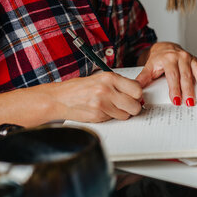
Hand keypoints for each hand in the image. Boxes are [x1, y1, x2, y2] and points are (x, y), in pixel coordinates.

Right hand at [0, 72, 143, 141]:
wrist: (59, 98)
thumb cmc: (79, 88)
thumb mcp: (100, 79)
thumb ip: (118, 84)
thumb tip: (136, 92)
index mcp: (109, 78)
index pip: (137, 89)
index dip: (137, 95)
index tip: (135, 96)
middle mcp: (107, 90)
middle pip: (135, 104)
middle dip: (133, 107)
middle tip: (128, 105)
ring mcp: (102, 104)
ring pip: (126, 114)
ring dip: (123, 113)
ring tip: (113, 108)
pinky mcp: (97, 115)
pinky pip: (114, 119)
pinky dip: (111, 117)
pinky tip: (103, 111)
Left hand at [135, 42, 196, 106]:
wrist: (163, 48)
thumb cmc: (157, 60)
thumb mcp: (148, 68)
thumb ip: (143, 79)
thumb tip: (137, 92)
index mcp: (168, 59)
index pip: (172, 76)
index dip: (174, 89)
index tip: (176, 100)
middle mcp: (181, 57)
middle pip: (186, 76)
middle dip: (188, 90)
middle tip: (190, 103)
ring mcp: (190, 58)